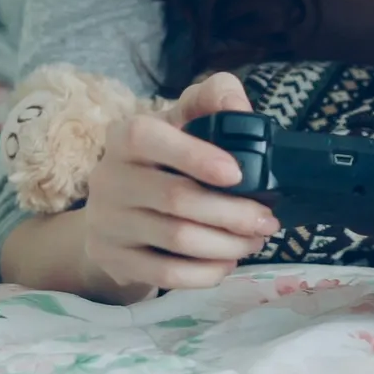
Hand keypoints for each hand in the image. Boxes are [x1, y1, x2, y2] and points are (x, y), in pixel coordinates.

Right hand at [80, 72, 278, 297]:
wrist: (118, 210)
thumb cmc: (166, 158)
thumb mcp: (185, 120)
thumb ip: (214, 98)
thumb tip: (238, 107)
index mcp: (125, 136)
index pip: (149, 138)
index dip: (195, 156)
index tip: (238, 173)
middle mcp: (108, 177)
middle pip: (176, 198)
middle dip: (234, 213)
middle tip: (267, 220)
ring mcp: (105, 222)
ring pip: (177, 239)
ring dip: (228, 244)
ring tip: (255, 240)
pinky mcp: (111, 259)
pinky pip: (166, 274)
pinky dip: (206, 272)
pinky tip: (227, 263)